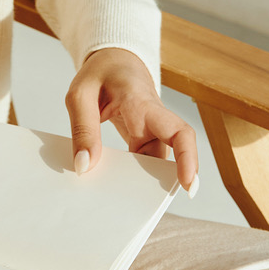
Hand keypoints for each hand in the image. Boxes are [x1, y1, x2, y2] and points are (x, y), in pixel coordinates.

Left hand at [65, 46, 198, 194]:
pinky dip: (131, 175)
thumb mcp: (80, 95)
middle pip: (172, 155)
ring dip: (144, 182)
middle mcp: (154, 120)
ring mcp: (150, 131)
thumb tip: (85, 166)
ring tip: (124, 205)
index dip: (188, 159)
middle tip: (147, 209)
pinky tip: (115, 188)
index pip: (178, 131)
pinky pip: (143, 161)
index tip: (188, 184)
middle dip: (165, 183)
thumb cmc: (99, 73)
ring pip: (156, 162)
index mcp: (143, 103)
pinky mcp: (142, 139)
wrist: (112, 60)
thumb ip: (83, 129)